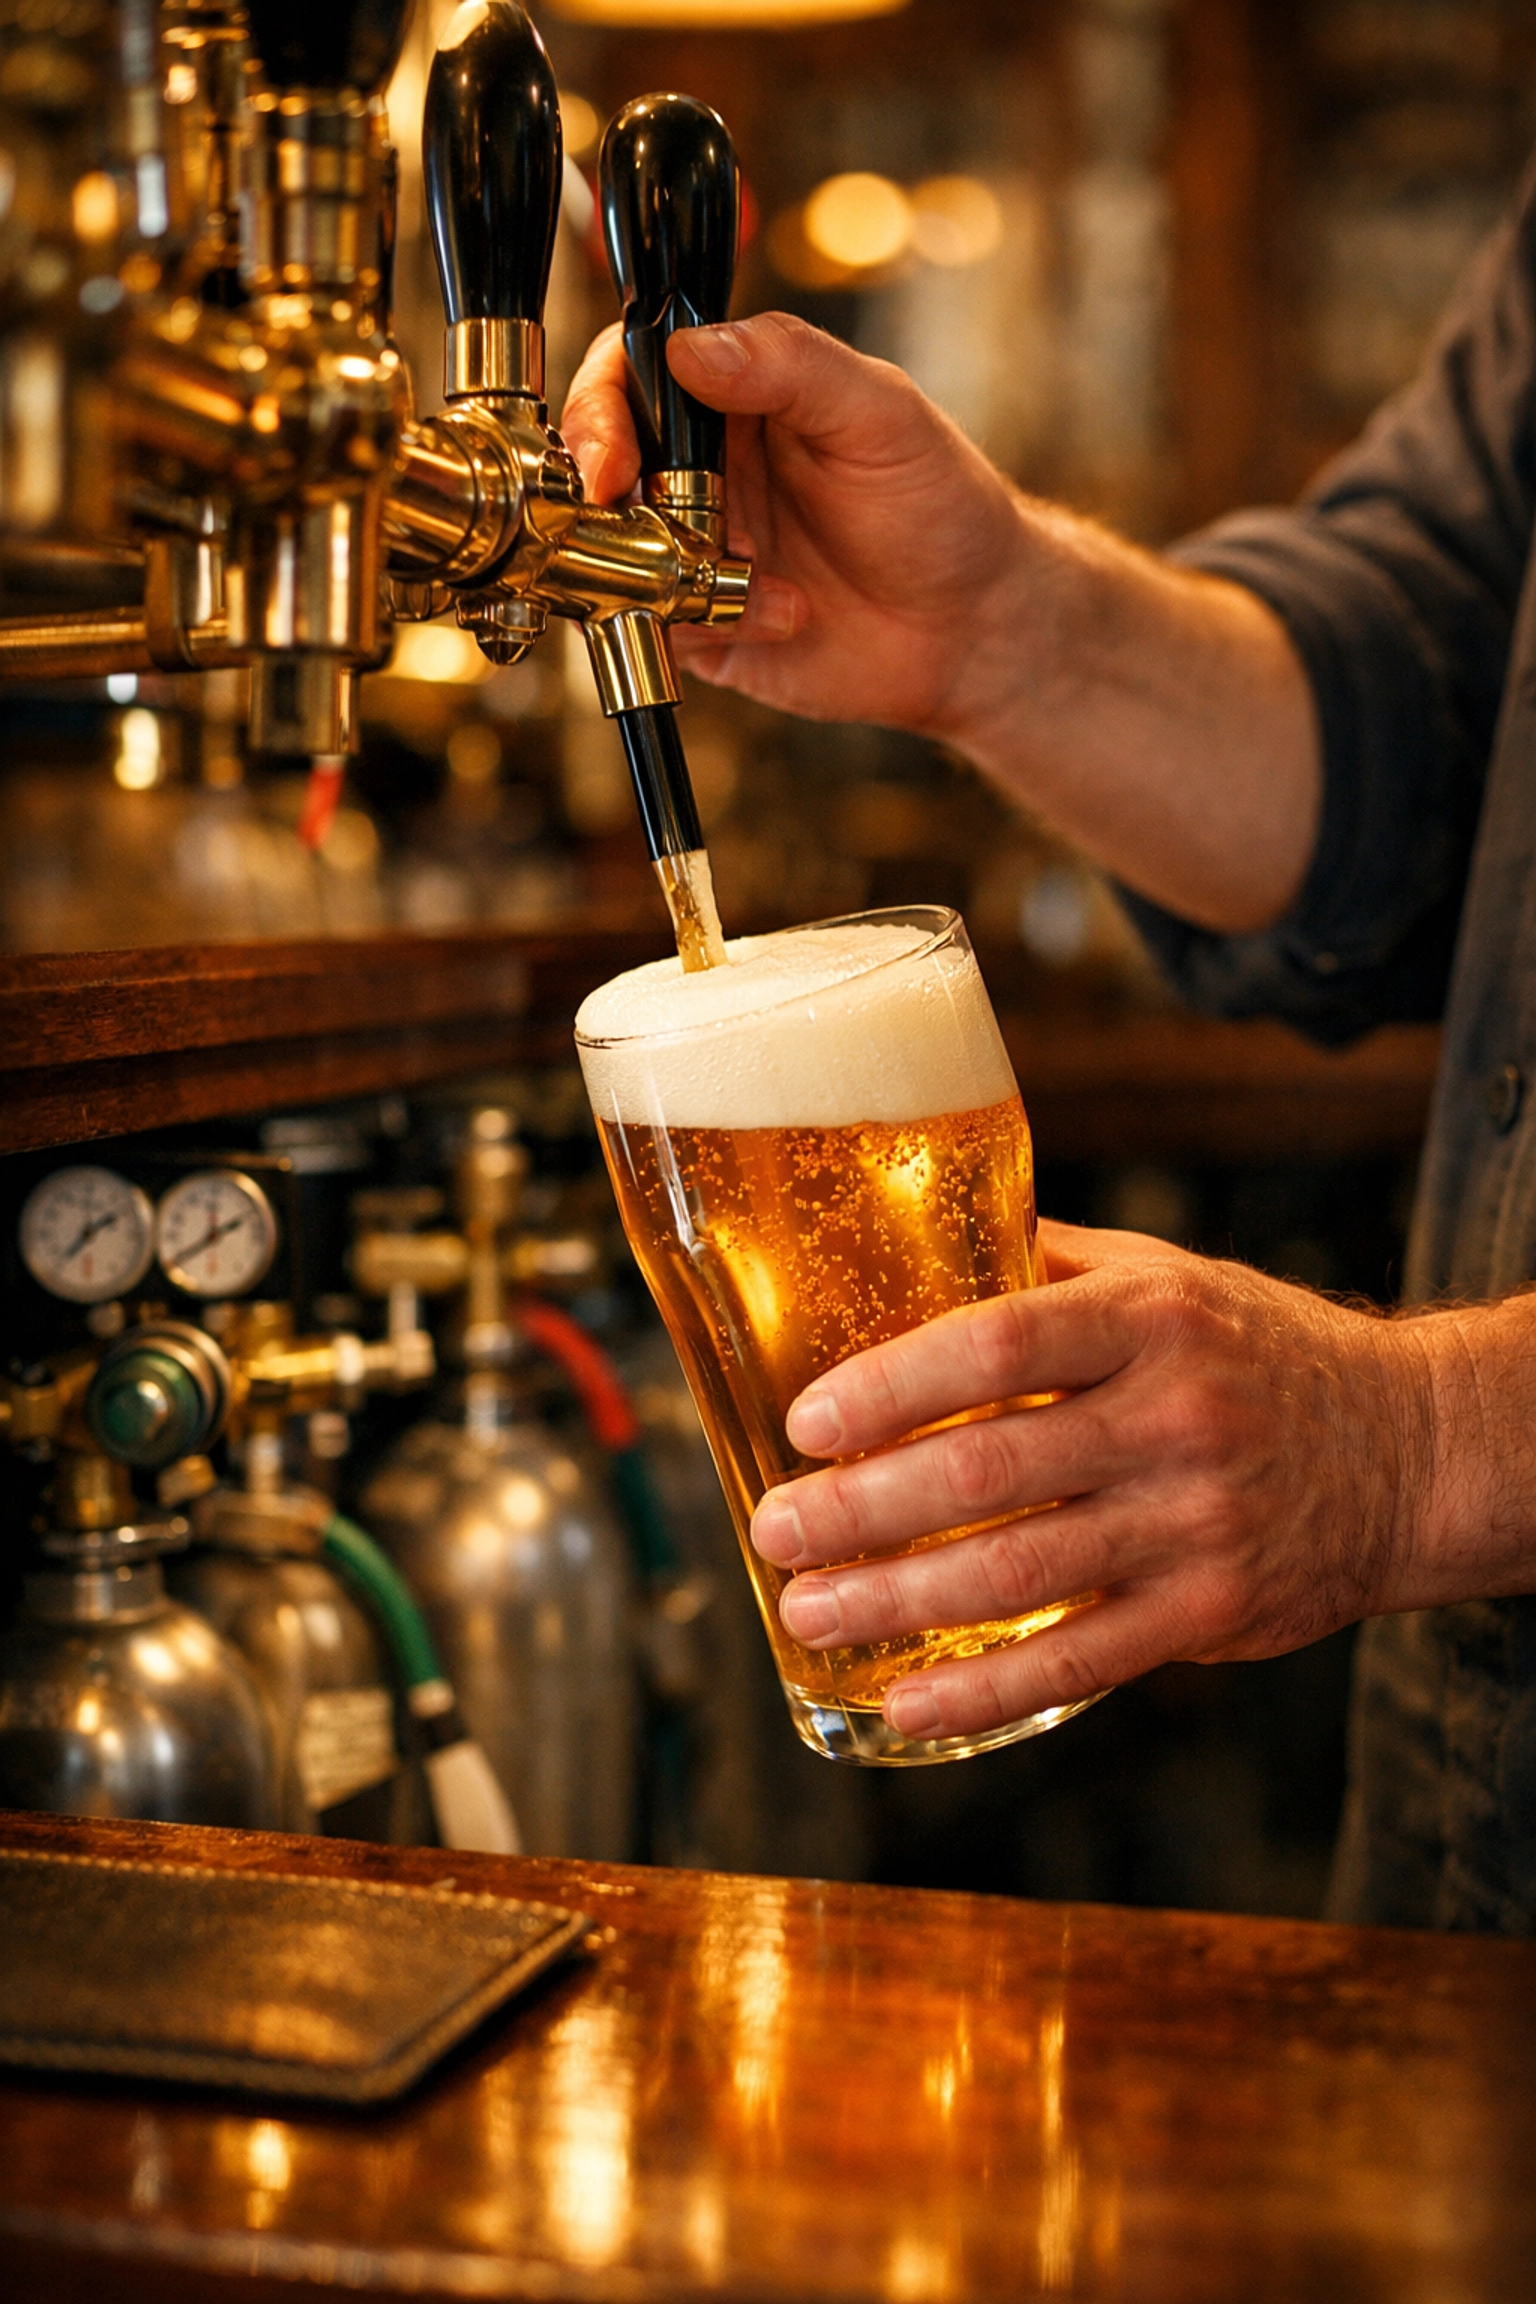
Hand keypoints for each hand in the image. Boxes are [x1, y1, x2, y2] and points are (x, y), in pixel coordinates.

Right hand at [559, 313, 1030, 741]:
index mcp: (732, 399)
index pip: (630, 379)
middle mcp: (700, 471)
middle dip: (609, 505)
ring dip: (663, 571)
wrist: (973, 627)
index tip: (612, 463)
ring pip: (611, 557)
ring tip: (746, 577)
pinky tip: (783, 617)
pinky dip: (702, 625)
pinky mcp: (701, 627)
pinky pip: (655, 628)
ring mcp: (693, 551)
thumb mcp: (878, 414)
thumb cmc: (940, 508)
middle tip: (654, 529)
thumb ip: (789, 366)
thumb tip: (690, 347)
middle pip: (599, 470)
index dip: (602, 415)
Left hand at [749, 1219, 1448, 1743]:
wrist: (1407, 1450)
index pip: (1001, 1343)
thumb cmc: (1256, 1354)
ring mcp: (1198, 1523)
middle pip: (992, 1470)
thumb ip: (1046, 1269)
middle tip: (778, 1528)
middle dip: (864, 1509)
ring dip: (897, 1601)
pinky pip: (1081, 1661)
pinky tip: (907, 1701)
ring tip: (810, 1611)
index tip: (808, 1421)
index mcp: (1151, 1321)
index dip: (894, 1385)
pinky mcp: (1214, 1612)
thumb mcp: (1165, 1280)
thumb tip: (909, 1241)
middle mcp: (1175, 1418)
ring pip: (1021, 1573)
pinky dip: (985, 1692)